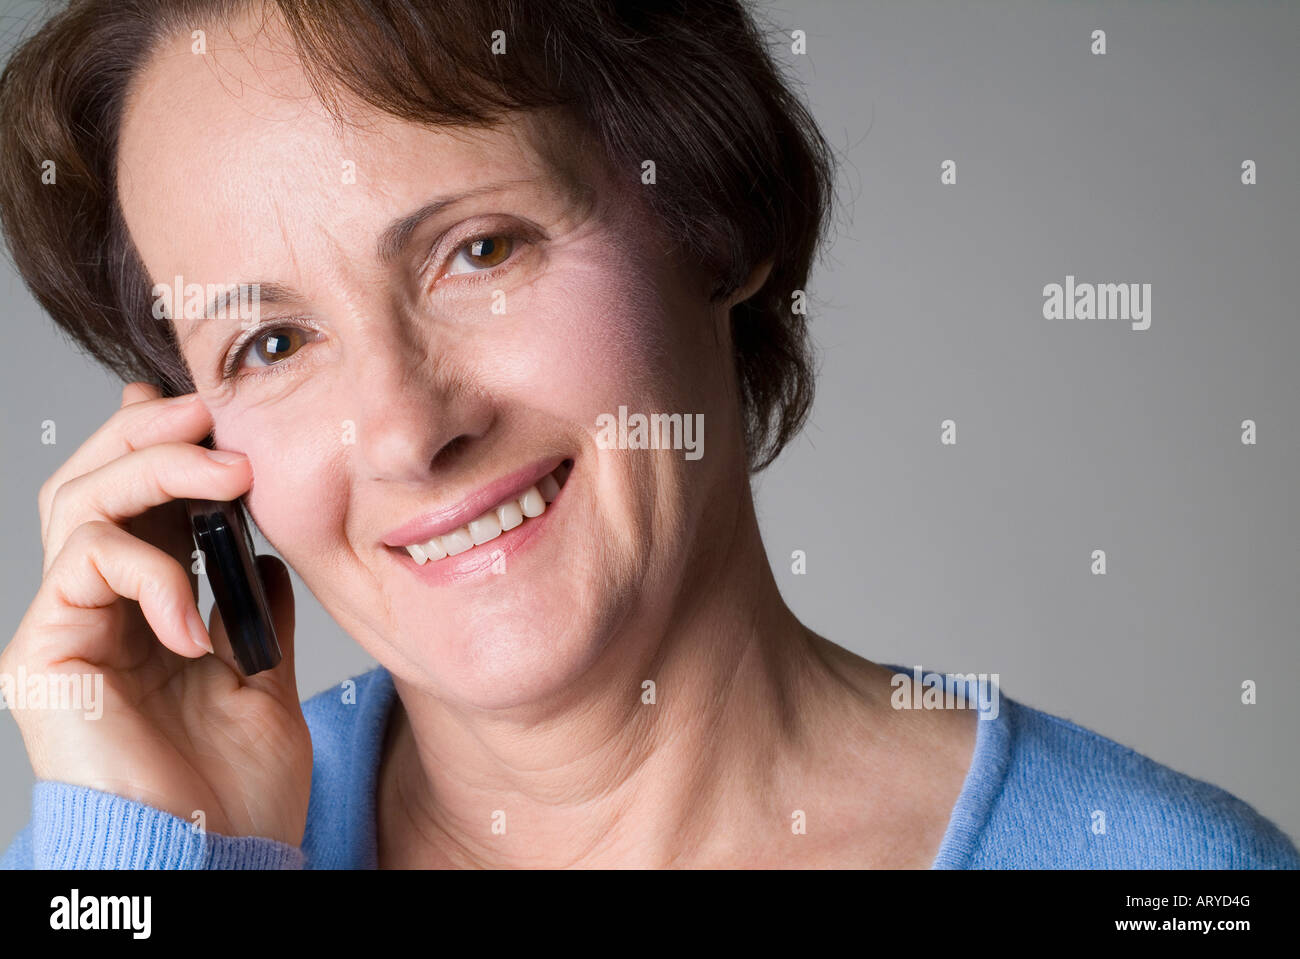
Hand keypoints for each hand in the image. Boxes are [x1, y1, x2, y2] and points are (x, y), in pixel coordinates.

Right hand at [0, 382, 310, 844]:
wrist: (218, 862)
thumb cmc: (236, 790)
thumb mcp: (263, 681)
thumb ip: (253, 615)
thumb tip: (262, 556)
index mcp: (144, 614)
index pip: (137, 508)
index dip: (163, 447)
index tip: (214, 408)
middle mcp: (94, 614)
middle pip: (91, 486)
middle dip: (150, 434)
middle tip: (210, 410)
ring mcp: (64, 632)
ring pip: (77, 505)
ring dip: (155, 471)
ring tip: (227, 475)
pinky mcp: (43, 657)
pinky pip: (83, 565)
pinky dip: (150, 573)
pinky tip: (195, 622)